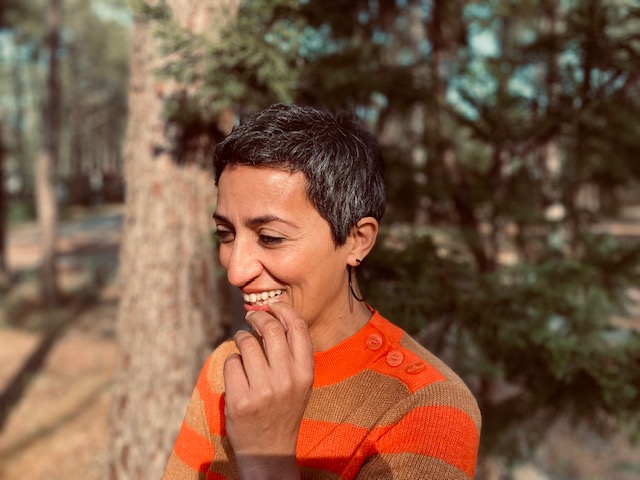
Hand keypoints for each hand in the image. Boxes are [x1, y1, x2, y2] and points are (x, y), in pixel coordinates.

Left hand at [223, 301, 313, 478]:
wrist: (269, 450)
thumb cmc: (284, 408)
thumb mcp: (300, 382)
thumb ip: (292, 353)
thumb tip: (273, 315)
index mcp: (305, 372)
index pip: (298, 326)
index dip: (283, 309)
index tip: (272, 305)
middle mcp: (287, 379)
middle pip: (271, 327)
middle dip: (257, 317)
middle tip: (251, 318)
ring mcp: (263, 390)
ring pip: (246, 342)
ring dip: (241, 338)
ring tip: (242, 344)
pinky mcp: (240, 399)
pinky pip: (231, 362)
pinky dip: (232, 363)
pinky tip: (238, 373)